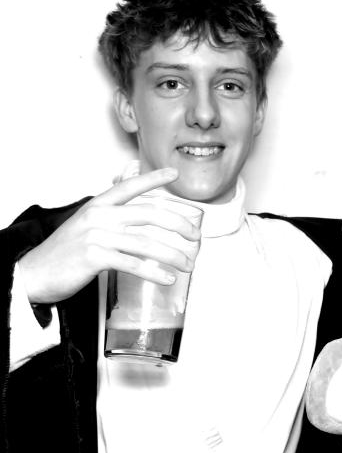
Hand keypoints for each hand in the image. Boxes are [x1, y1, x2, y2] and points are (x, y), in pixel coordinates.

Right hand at [18, 168, 201, 304]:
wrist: (34, 273)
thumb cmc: (65, 252)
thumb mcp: (86, 225)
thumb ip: (110, 215)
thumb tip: (136, 210)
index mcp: (98, 205)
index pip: (129, 186)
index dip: (153, 179)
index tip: (175, 174)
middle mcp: (99, 217)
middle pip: (150, 215)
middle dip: (179, 225)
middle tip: (196, 236)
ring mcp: (96, 236)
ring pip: (146, 243)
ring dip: (173, 255)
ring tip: (188, 264)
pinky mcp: (94, 258)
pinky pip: (133, 264)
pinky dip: (155, 273)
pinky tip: (168, 278)